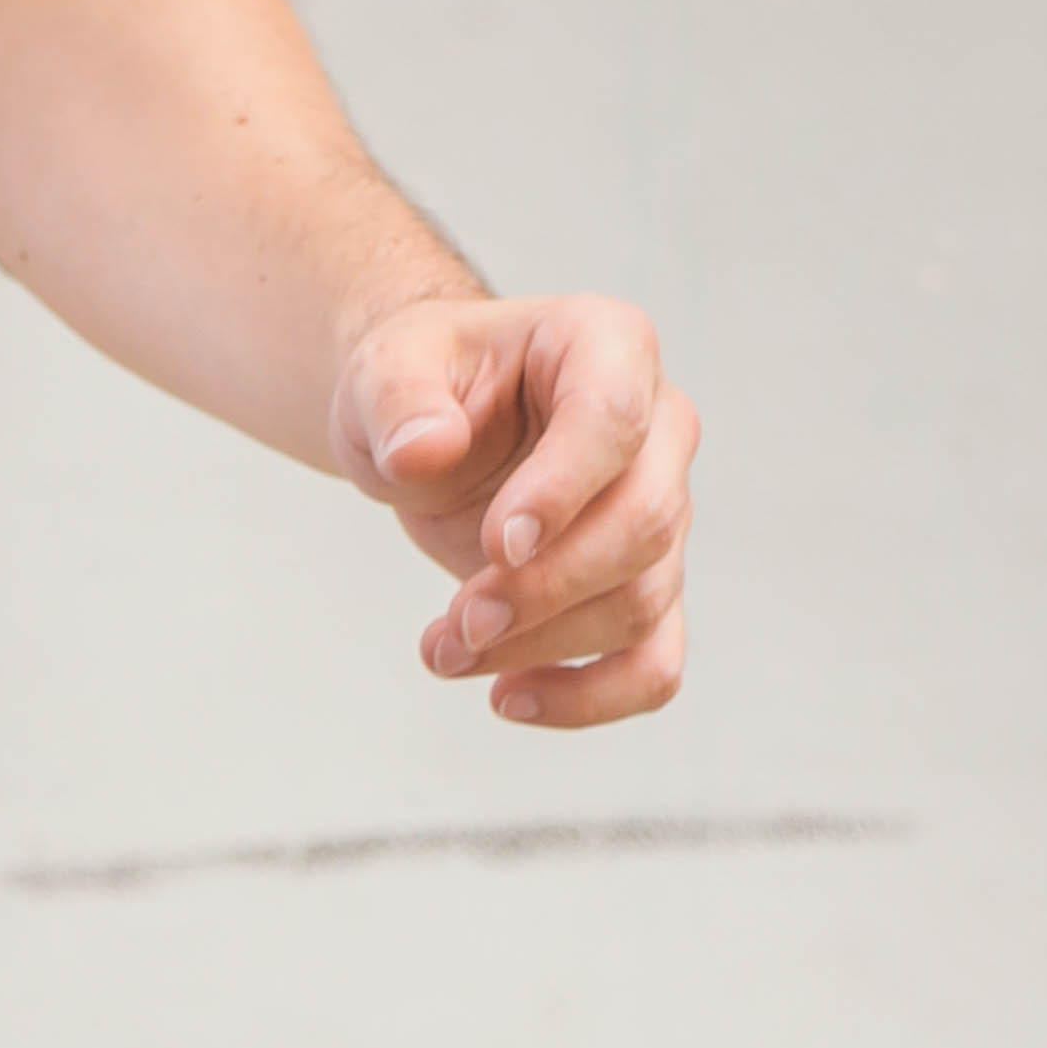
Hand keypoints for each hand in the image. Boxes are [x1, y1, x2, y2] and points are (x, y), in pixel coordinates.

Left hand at [331, 292, 696, 729]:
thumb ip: (399, 401)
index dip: (563, 490)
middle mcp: (658, 429)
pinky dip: (589, 699)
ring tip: (444, 650)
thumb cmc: (425, 389)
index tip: (497, 544)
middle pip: (643, 525)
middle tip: (458, 621)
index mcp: (608, 348)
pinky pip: (653, 664)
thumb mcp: (385, 373)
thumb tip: (424, 450)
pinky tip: (508, 699)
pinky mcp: (642, 587)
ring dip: (538, 648)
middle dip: (545, 590)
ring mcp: (661, 513)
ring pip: (640, 603)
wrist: (435, 431)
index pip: (616, 419)